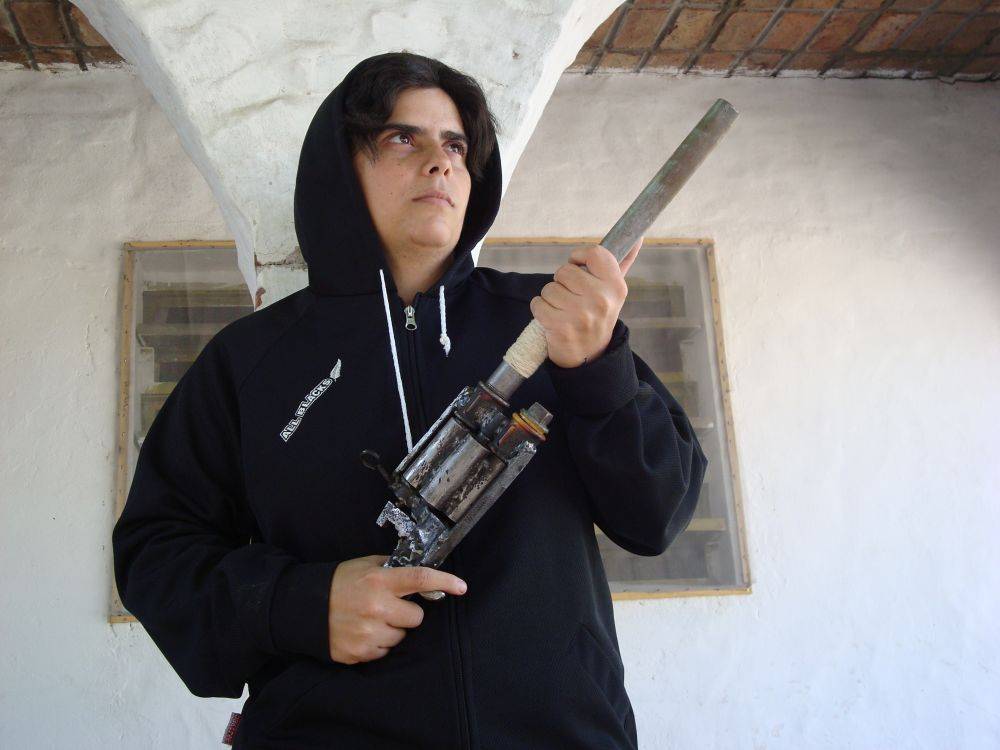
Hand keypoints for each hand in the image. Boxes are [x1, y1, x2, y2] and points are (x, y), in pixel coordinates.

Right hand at [327, 555, 466, 664]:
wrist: (304, 608)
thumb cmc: (339, 583)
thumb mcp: (364, 566)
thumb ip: (392, 568)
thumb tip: (418, 572)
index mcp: (379, 581)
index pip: (420, 580)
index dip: (444, 582)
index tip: (461, 587)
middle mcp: (377, 608)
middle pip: (416, 617)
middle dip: (406, 613)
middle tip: (388, 607)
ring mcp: (369, 633)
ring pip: (401, 637)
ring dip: (391, 629)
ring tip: (370, 619)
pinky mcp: (361, 653)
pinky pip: (384, 652)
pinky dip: (377, 644)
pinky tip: (362, 632)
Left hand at [530, 237, 641, 367]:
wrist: (589, 357)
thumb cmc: (598, 316)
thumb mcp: (614, 292)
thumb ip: (623, 262)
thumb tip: (639, 236)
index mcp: (616, 287)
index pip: (594, 253)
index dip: (579, 257)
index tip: (578, 268)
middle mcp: (601, 299)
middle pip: (564, 270)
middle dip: (562, 283)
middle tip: (572, 299)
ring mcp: (581, 314)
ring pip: (549, 288)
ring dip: (551, 299)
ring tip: (564, 311)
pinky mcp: (560, 327)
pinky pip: (538, 303)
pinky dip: (540, 310)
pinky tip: (553, 319)